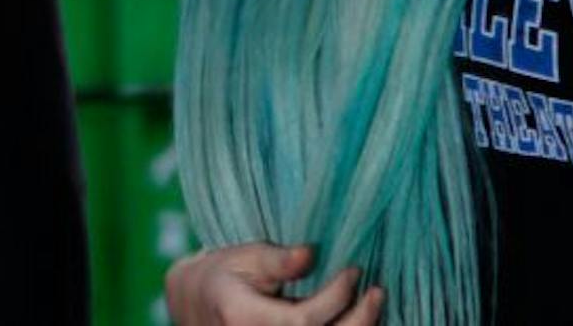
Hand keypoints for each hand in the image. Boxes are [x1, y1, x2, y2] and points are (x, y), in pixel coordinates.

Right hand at [165, 243, 384, 324]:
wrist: (195, 306)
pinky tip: (357, 318)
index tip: (354, 271)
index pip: (303, 321)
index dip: (335, 298)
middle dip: (358, 321)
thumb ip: (276, 260)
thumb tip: (310, 253)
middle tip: (377, 292)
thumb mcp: (242, 258)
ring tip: (373, 304)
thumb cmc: (220, 276)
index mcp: (244, 320)